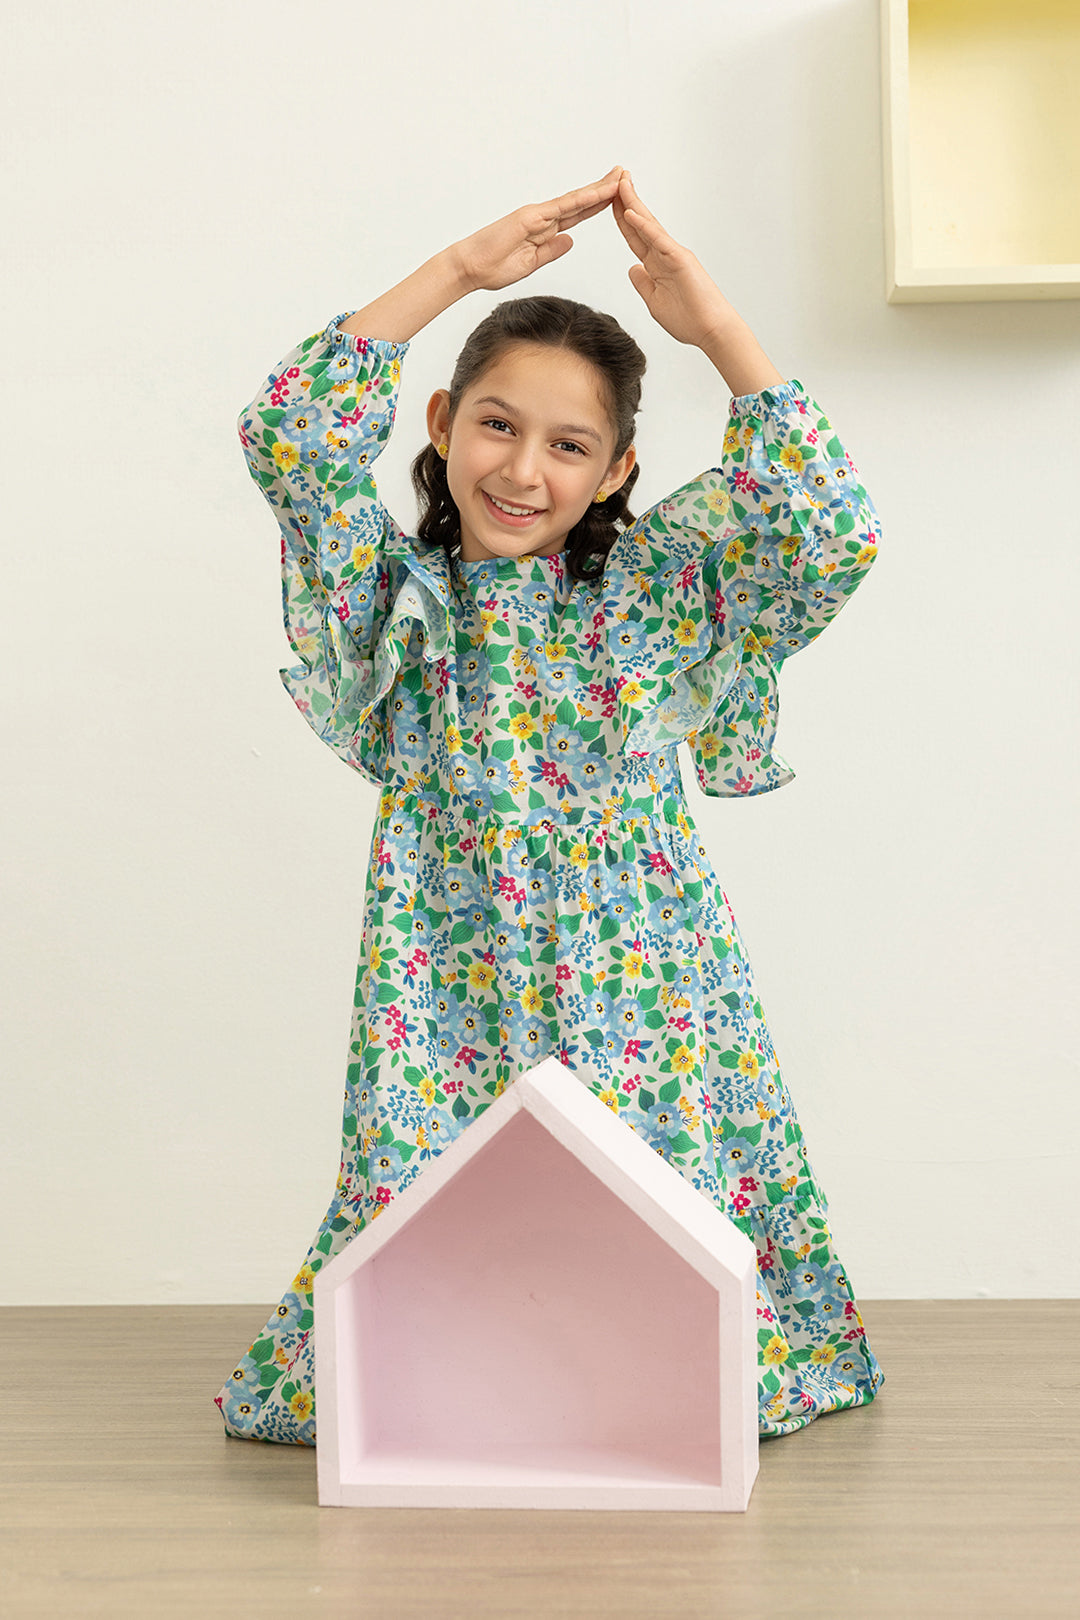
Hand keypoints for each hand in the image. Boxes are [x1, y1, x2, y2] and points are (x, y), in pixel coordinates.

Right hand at [452, 168, 623, 292]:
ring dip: (599, 188)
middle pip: (581, 202)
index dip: (599, 205)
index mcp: (545, 230)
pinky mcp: (530, 217)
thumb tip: (571, 241)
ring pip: (576, 199)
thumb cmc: (494, 268)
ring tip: (621, 176)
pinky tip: (599, 193)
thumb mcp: (532, 263)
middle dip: (604, 190)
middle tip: (626, 175)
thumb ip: (552, 251)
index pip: (578, 215)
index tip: (617, 197)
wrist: (470, 268)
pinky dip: (582, 199)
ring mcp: (537, 215)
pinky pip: (562, 207)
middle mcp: (543, 217)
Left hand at [613, 173, 739, 348]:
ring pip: (649, 224)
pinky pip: (658, 239)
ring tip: (621, 183)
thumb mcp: (654, 301)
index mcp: (657, 265)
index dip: (621, 218)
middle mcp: (665, 254)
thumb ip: (643, 283)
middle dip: (626, 200)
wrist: (710, 331)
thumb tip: (633, 268)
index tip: (608, 200)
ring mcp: (673, 254)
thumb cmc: (688, 319)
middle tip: (616, 177)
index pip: (635, 236)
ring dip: (633, 203)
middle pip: (640, 223)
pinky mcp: (681, 260)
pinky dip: (644, 226)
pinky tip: (631, 212)